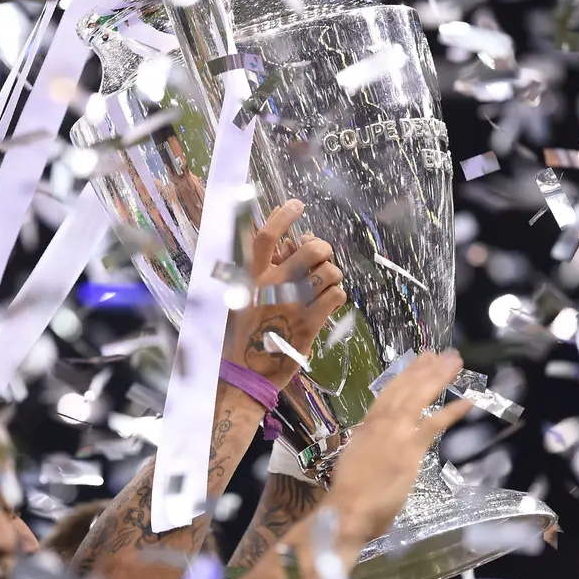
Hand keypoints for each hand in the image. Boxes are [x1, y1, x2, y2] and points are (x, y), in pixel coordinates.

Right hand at [223, 200, 347, 388]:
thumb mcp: (241, 298)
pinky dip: (337, 296)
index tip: (297, 204)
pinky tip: (327, 303)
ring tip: (322, 285)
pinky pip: (336, 295)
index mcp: (251, 278)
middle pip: (311, 249)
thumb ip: (263, 273)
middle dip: (322, 249)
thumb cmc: (242, 335)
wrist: (243, 374)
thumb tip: (287, 249)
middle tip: (320, 258)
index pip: (266, 237)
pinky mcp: (309, 323)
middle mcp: (272, 287)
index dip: (283, 216)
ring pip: (329, 271)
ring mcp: (293, 304)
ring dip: (331, 276)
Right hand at [326, 351, 470, 541]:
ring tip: (454, 361)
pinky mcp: (410, 448)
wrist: (347, 508)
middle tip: (440, 353)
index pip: (389, 392)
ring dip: (438, 377)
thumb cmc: (348, 493)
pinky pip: (434, 424)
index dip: (406, 374)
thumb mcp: (356, 459)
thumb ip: (369, 447)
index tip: (419, 360)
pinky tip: (468, 400)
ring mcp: (396, 432)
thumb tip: (376, 443)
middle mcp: (381, 422)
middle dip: (424, 368)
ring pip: (418, 396)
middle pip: (405, 388)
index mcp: (368, 425)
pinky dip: (452, 411)